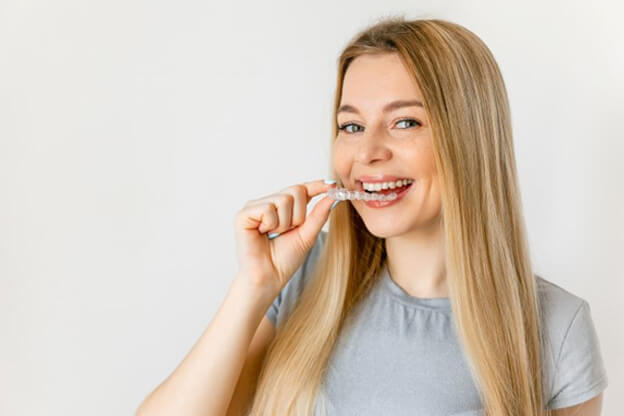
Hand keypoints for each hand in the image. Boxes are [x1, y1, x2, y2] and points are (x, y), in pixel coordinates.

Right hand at [233, 179, 337, 294]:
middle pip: (295, 190)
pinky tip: (263, 234)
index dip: (316, 186)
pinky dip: (271, 224)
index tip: (332, 185)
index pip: (301, 190)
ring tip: (274, 235)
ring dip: (285, 222)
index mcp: (283, 208)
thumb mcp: (308, 234)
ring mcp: (255, 207)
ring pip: (283, 199)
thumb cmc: (285, 260)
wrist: (269, 278)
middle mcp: (268, 203)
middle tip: (288, 231)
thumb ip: (319, 214)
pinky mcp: (243, 214)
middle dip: (299, 215)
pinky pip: (267, 208)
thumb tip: (332, 195)